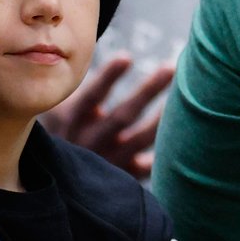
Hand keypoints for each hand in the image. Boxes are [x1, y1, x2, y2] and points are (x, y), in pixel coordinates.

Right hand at [39, 56, 173, 178]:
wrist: (52, 183)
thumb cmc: (61, 133)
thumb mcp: (56, 112)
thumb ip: (78, 92)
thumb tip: (107, 58)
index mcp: (73, 121)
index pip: (91, 96)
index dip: (108, 77)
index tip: (126, 57)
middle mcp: (91, 141)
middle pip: (124, 115)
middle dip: (148, 90)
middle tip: (171, 67)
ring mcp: (108, 160)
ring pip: (141, 138)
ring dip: (164, 116)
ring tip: (187, 98)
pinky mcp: (121, 176)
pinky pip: (148, 167)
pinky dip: (165, 155)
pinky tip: (185, 139)